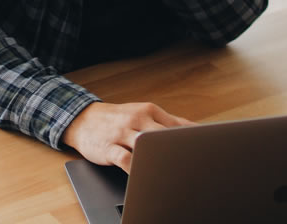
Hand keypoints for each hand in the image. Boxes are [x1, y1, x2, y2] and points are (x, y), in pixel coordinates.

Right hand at [62, 102, 195, 173]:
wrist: (83, 119)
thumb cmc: (118, 118)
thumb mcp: (143, 113)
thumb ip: (169, 121)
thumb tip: (196, 128)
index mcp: (148, 111)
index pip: (176, 125)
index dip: (191, 140)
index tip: (203, 153)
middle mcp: (136, 119)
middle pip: (163, 135)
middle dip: (178, 150)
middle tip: (191, 165)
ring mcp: (122, 133)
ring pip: (144, 144)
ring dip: (157, 157)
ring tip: (170, 171)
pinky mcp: (109, 147)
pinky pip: (124, 159)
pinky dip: (135, 168)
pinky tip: (142, 175)